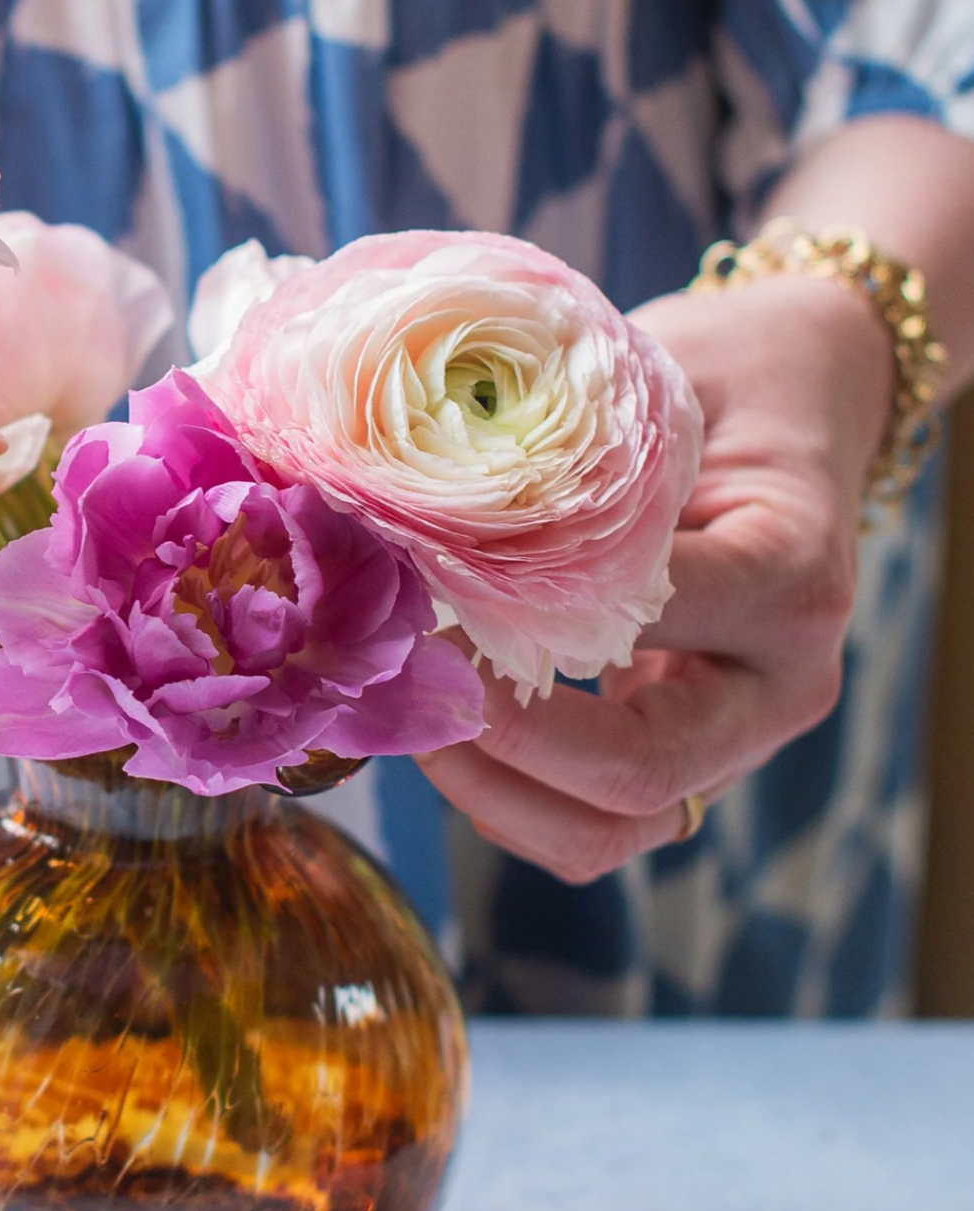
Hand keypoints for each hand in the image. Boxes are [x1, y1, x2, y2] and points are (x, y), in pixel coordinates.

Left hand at [416, 273, 894, 881]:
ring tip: (413, 719)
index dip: (521, 621)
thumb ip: (576, 452)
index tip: (427, 590)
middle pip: (639, 775)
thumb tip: (423, 519)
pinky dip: (504, 797)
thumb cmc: (726, 377)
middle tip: (411, 678)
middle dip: (500, 742)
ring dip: (492, 794)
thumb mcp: (663, 378)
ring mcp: (738, 738)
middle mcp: (780, 683)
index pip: (647, 624)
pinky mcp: (687, 762)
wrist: (799, 403)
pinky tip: (443, 730)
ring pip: (612, 833)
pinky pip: (591, 824)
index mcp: (789, 578)